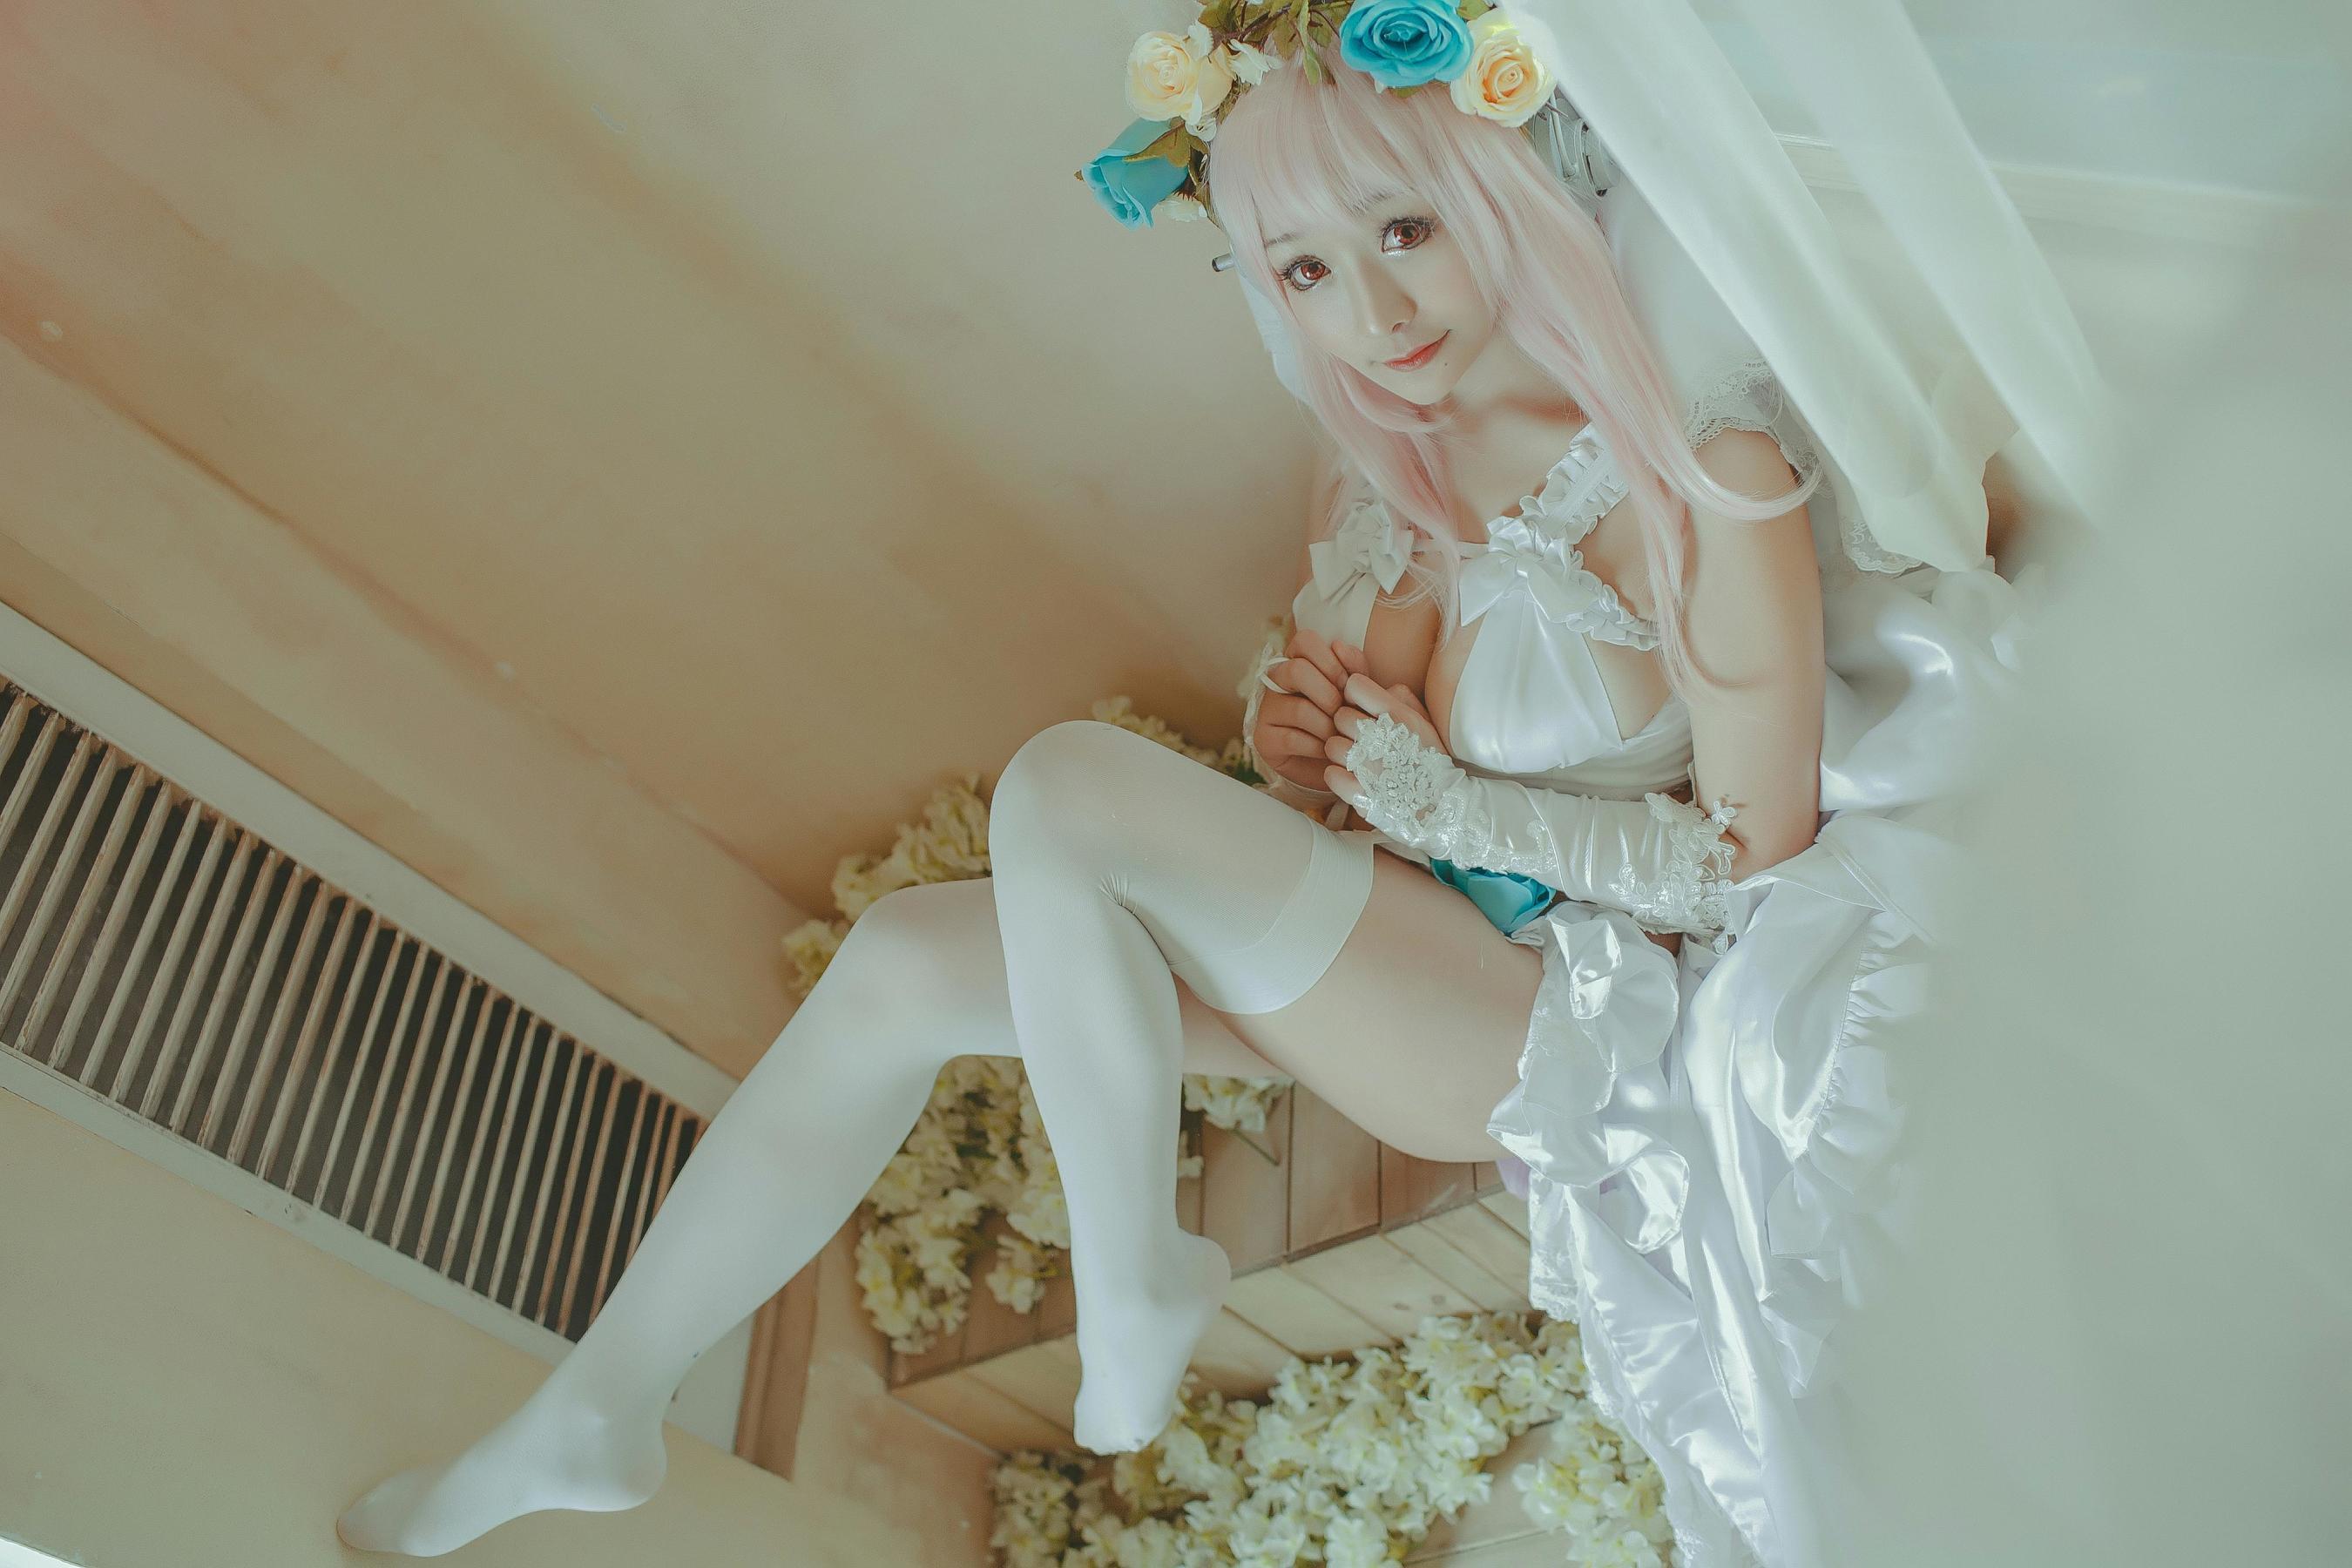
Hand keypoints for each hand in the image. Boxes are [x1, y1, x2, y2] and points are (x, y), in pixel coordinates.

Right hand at [1251, 627, 1356, 793]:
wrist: (1334, 764)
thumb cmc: (1345, 721)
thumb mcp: (1357, 694)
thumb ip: (1356, 670)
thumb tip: (1341, 647)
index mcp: (1299, 661)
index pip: (1304, 641)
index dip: (1330, 660)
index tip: (1348, 684)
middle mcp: (1276, 681)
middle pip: (1296, 670)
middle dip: (1329, 694)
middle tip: (1343, 712)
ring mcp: (1267, 710)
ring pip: (1299, 709)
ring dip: (1328, 727)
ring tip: (1340, 736)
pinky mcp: (1264, 739)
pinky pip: (1293, 739)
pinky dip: (1318, 747)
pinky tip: (1328, 751)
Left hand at [1323, 656, 1449, 808]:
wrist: (1444, 808)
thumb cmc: (1432, 762)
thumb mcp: (1426, 723)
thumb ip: (1402, 699)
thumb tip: (1380, 688)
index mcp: (1399, 717)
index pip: (1354, 686)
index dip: (1356, 695)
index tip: (1363, 707)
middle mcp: (1382, 739)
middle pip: (1340, 716)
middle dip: (1348, 726)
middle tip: (1364, 739)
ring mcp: (1369, 768)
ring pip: (1331, 745)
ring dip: (1342, 753)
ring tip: (1359, 761)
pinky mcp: (1360, 795)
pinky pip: (1330, 774)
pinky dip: (1339, 778)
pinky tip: (1355, 779)